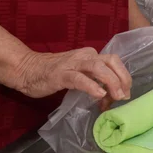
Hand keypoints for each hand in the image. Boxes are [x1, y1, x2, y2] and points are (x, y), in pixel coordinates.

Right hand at [11, 48, 131, 101]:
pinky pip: (80, 79)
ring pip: (99, 67)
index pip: (114, 62)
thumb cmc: (54, 74)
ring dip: (111, 82)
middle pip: (112, 61)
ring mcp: (73, 64)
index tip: (125, 93)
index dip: (123, 77)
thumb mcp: (79, 76)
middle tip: (125, 95)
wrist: (27, 69)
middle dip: (122, 78)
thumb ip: (95, 82)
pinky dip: (92, 86)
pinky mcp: (61, 74)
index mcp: (91, 55)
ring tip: (116, 96)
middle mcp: (85, 56)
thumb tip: (111, 97)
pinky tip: (99, 95)